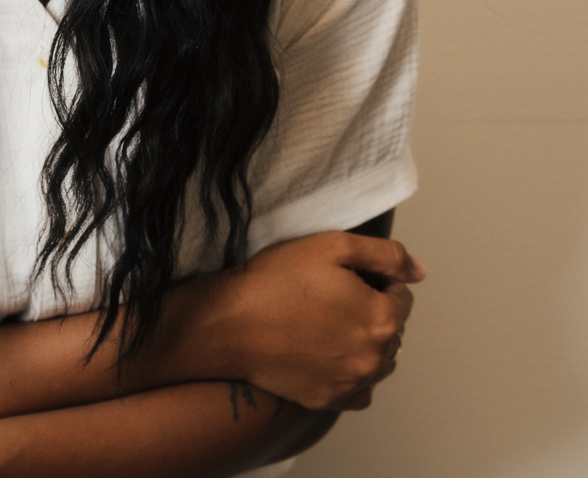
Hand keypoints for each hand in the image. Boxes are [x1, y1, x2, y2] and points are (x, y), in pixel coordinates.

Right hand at [207, 231, 424, 410]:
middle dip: (369, 311)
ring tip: (322, 324)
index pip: (401, 296)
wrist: (227, 324)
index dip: (374, 280)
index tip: (340, 277)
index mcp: (382, 318)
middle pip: (391, 330)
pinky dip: (350, 374)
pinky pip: (359, 390)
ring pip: (378, 360)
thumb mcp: (331, 246)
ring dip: (362, 342)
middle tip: (327, 297)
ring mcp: (353, 383)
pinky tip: (324, 354)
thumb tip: (419, 272)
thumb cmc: (275, 281)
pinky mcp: (330, 400)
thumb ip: (385, 254)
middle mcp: (376, 357)